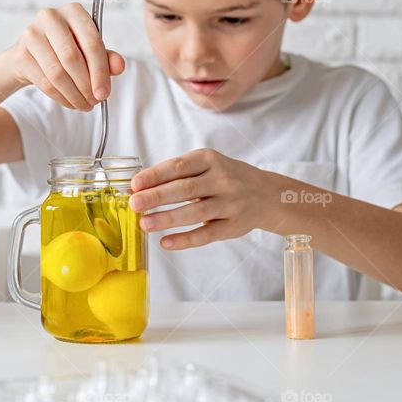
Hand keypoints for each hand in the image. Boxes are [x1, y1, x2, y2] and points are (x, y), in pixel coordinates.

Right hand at [8, 4, 125, 111]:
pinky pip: (45, 82)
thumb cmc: (65, 48)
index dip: (100, 71)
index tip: (104, 93)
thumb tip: (119, 66)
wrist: (30, 54)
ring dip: (74, 95)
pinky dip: (61, 97)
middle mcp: (50, 17)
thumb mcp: (89, 50)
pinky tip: (70, 102)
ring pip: (57, 73)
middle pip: (72, 58)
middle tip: (94, 101)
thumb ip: (106, 57)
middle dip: (86, 85)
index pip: (91, 42)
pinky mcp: (20, 53)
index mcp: (73, 11)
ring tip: (84, 105)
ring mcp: (31, 34)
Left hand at [128, 149, 274, 250]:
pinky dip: (185, 239)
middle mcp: (222, 179)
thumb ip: (178, 174)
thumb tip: (140, 188)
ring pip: (195, 213)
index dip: (155, 175)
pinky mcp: (233, 226)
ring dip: (167, 219)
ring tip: (145, 224)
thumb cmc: (227, 177)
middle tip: (134, 204)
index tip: (135, 184)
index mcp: (210, 160)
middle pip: (185, 189)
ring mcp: (229, 203)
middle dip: (156, 197)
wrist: (267, 194)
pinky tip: (166, 242)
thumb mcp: (207, 165)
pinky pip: (206, 235)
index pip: (179, 166)